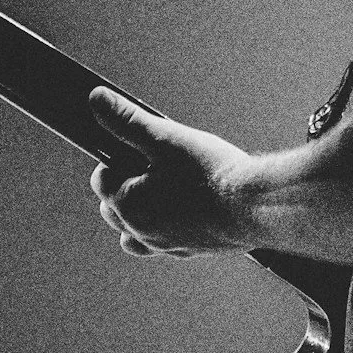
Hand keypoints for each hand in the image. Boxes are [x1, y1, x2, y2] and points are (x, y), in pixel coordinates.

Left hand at [88, 88, 252, 258]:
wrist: (254, 207)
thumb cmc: (212, 176)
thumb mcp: (165, 138)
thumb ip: (128, 121)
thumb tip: (98, 101)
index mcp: (129, 206)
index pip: (102, 179)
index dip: (116, 157)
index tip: (137, 146)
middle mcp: (143, 233)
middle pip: (114, 208)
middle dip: (124, 185)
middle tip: (151, 163)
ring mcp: (168, 246)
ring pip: (136, 233)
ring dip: (141, 213)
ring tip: (163, 189)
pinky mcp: (192, 250)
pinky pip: (166, 242)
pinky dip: (167, 227)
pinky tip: (187, 208)